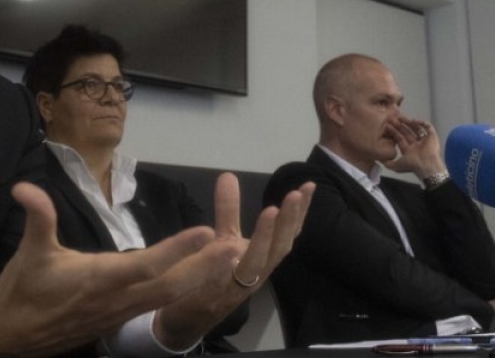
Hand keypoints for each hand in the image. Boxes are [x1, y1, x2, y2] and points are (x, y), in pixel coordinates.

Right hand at [0, 182, 223, 356]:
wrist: (13, 336)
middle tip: (236, 246)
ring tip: (231, 256)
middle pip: (171, 285)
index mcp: (99, 280)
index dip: (177, 250)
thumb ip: (37, 218)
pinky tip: (204, 275)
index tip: (206, 231)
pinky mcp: (123, 316)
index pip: (146, 264)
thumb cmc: (24, 291)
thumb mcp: (29, 254)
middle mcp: (118, 298)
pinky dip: (186, 288)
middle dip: (205, 267)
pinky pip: (161, 302)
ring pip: (170, 296)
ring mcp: (123, 311)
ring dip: (202, 277)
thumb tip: (23, 187)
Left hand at [153, 174, 313, 348]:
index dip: (300, 212)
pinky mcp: (215, 297)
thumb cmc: (210, 276)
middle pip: (280, 248)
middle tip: (296, 194)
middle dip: (289, 222)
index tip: (309, 187)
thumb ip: (227, 210)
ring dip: (266, 238)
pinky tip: (231, 248)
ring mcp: (238, 287)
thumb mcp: (222, 239)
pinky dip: (230, 263)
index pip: (288, 234)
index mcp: (263, 258)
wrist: (186, 318)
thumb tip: (229, 175)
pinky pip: (226, 280)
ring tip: (272, 211)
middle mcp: (257, 274)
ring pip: (258, 263)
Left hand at [382, 117, 446, 179]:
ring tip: (401, 118)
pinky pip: (427, 127)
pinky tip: (414, 120)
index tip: (388, 126)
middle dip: (399, 126)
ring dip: (409, 123)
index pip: (400, 138)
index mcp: (409, 151)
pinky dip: (421, 123)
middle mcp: (416, 145)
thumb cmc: (413, 166)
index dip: (394, 132)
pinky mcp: (432, 136)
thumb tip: (380, 160)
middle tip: (393, 119)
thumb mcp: (396, 166)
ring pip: (416, 128)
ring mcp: (424, 140)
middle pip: (407, 132)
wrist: (426, 165)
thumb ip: (388, 163)